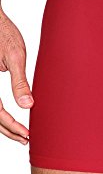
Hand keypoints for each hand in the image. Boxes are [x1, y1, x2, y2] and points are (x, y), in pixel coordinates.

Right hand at [0, 5, 32, 143]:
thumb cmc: (4, 33)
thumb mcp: (15, 56)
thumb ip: (20, 82)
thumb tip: (28, 105)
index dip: (12, 126)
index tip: (28, 134)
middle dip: (8, 131)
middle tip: (26, 139)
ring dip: (3, 125)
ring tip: (20, 134)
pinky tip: (11, 118)